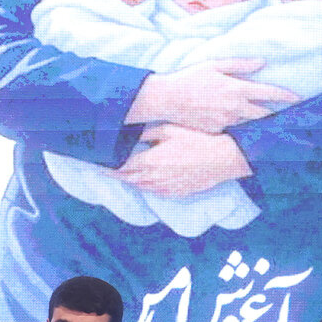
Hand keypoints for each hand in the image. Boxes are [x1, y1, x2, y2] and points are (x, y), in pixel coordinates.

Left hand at [115, 126, 250, 196]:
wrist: (224, 158)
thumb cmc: (198, 139)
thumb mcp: (170, 129)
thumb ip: (147, 132)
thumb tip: (130, 132)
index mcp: (150, 161)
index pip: (120, 167)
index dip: (107, 166)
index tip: (97, 162)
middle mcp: (154, 178)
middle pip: (127, 178)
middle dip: (115, 174)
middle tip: (105, 168)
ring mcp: (165, 187)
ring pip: (140, 186)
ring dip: (130, 180)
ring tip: (122, 173)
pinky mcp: (176, 192)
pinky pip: (154, 191)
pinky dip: (145, 185)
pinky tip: (144, 179)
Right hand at [126, 59, 295, 131]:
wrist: (167, 99)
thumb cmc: (190, 78)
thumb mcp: (215, 65)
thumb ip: (240, 65)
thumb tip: (262, 63)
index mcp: (236, 89)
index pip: (269, 94)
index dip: (286, 97)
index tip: (298, 99)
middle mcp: (234, 108)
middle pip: (264, 115)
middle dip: (276, 116)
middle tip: (287, 117)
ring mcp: (226, 122)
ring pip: (248, 124)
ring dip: (256, 122)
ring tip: (264, 121)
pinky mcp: (216, 131)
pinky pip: (232, 128)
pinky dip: (237, 126)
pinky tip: (236, 124)